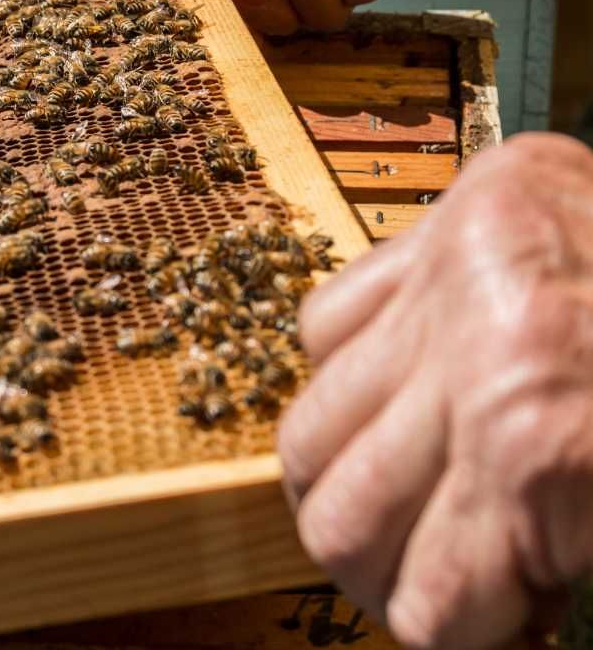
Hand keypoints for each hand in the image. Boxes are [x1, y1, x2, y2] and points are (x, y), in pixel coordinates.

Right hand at [279, 133, 592, 647]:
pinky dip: (336, 368)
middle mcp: (464, 384)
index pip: (430, 605)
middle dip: (366, 571)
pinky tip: (384, 385)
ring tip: (377, 488)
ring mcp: (427, 310)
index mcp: (540, 454)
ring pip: (305, 435)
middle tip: (408, 571)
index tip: (469, 616)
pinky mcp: (411, 250)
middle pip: (335, 522)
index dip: (443, 630)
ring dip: (332, 480)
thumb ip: (557, 542)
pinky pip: (319, 327)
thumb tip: (509, 600)